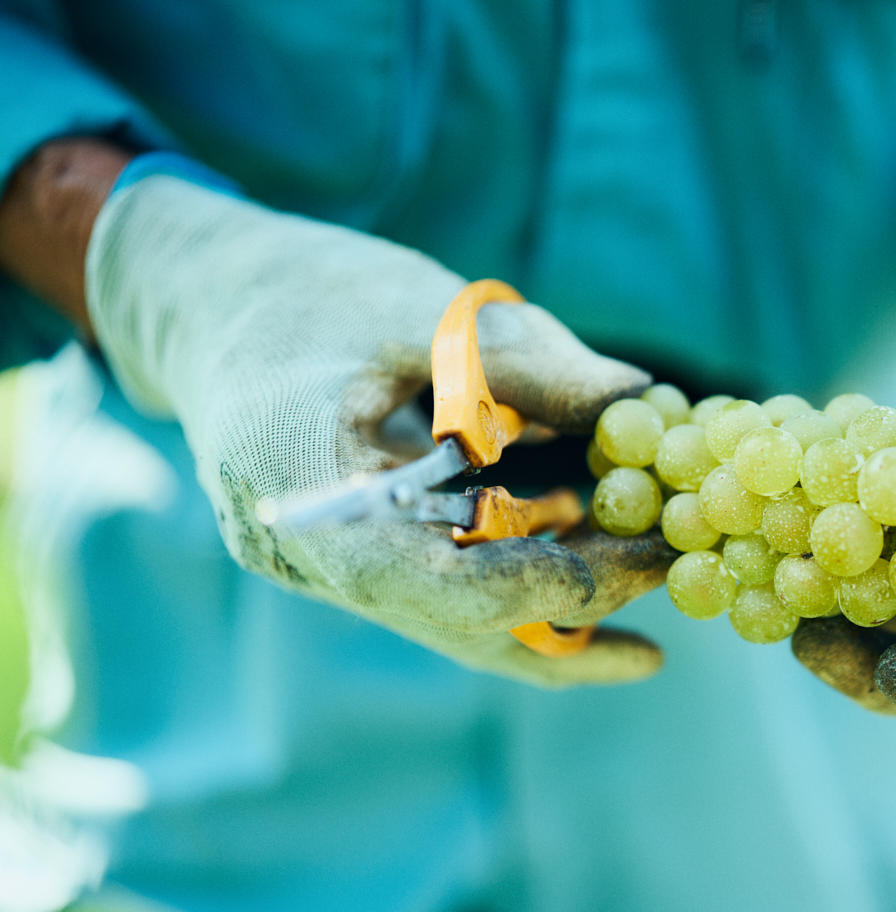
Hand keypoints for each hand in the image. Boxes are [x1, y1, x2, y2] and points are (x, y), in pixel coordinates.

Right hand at [80, 169, 673, 684]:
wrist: (204, 300)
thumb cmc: (303, 290)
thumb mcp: (421, 310)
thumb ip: (527, 363)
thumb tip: (646, 400)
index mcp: (305, 495)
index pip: (437, 583)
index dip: (548, 582)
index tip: (642, 560)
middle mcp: (310, 557)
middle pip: (462, 621)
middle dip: (577, 603)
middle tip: (677, 571)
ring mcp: (327, 567)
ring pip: (461, 621)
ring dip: (560, 605)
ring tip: (660, 579)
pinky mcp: (353, 555)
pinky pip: (447, 591)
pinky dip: (521, 577)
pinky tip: (594, 561)